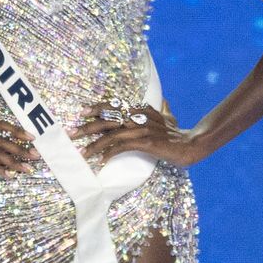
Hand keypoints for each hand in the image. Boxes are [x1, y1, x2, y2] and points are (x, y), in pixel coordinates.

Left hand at [70, 102, 205, 166]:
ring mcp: (142, 129)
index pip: (114, 105)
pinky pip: (121, 147)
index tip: (82, 112)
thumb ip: (164, 109)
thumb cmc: (178, 133)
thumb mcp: (170, 117)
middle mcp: (139, 116)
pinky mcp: (145, 142)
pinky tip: (100, 161)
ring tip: (82, 152)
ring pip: (111, 134)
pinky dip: (109, 153)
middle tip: (72, 133)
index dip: (97, 108)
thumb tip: (164, 101)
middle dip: (87, 126)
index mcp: (142, 109)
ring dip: (94, 144)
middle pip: (108, 118)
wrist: (190, 145)